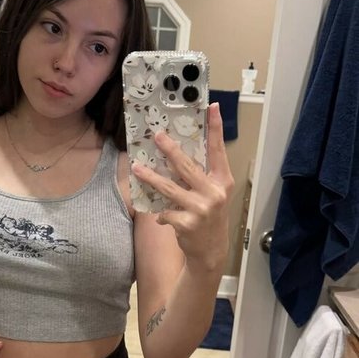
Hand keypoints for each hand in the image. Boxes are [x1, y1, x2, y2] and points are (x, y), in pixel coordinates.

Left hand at [132, 102, 233, 270]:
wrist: (211, 250)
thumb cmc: (209, 216)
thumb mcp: (213, 194)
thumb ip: (201, 176)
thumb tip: (175, 153)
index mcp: (222, 181)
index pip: (218, 150)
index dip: (216, 128)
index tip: (212, 107)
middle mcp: (214, 193)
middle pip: (187, 166)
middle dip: (170, 150)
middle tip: (157, 135)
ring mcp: (201, 209)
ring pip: (169, 188)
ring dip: (150, 177)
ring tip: (136, 168)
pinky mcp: (187, 223)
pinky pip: (165, 211)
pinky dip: (161, 213)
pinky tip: (161, 217)